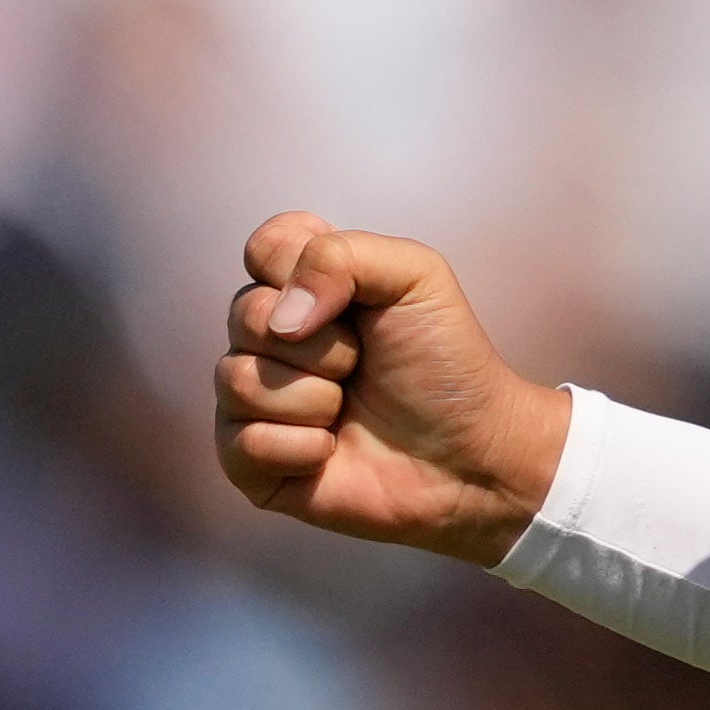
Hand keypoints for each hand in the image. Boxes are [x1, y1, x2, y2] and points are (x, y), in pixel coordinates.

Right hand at [216, 215, 571, 564]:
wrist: (471, 453)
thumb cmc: (446, 366)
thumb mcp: (416, 278)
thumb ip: (342, 256)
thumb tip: (282, 317)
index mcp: (305, 286)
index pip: (264, 248)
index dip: (304, 272)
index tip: (357, 302)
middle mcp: (270, 338)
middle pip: (245, 314)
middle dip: (322, 345)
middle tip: (362, 364)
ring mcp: (255, 399)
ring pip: (237, 379)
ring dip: (314, 398)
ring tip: (349, 409)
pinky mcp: (251, 460)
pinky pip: (242, 443)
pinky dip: (301, 448)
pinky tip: (333, 451)